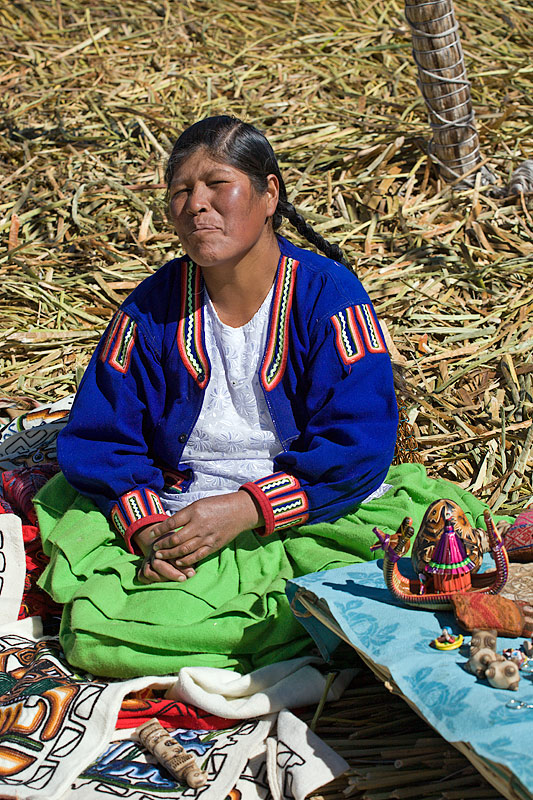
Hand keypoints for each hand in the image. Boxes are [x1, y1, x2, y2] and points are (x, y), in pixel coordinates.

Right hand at [133, 525, 196, 583]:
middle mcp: (153, 553)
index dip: (181, 566)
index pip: (171, 555)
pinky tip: (160, 585)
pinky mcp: (142, 568)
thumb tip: (192, 574)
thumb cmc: (178, 547)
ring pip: (148, 572)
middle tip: (183, 579)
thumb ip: (187, 558)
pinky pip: (141, 576)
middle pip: (157, 564)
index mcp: (164, 545)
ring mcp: (147, 560)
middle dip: (171, 574)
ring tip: (173, 584)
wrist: (161, 541)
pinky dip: (149, 581)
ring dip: (161, 579)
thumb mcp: (184, 549)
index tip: (191, 574)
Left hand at [148, 490, 262, 568]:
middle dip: (162, 545)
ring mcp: (206, 537)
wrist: (239, 511)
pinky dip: (186, 560)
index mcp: (194, 512)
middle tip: (154, 548)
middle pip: (175, 539)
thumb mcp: (199, 504)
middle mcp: (199, 525)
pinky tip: (178, 562)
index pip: (171, 523)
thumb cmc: (218, 505)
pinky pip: (197, 556)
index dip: (159, 530)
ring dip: (170, 554)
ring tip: (161, 556)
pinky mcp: (213, 546)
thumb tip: (170, 525)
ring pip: (184, 550)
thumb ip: (186, 515)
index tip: (151, 534)